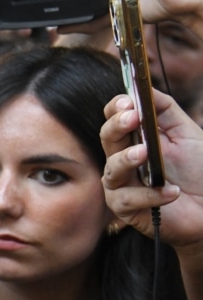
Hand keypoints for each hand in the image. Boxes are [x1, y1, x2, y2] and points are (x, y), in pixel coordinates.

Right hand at [101, 91, 202, 253]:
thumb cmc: (200, 172)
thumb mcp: (187, 134)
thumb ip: (166, 110)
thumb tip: (145, 89)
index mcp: (136, 139)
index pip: (113, 118)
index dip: (116, 108)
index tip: (128, 102)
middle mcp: (123, 160)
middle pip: (107, 139)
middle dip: (117, 126)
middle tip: (132, 118)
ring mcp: (122, 185)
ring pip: (112, 169)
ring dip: (126, 159)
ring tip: (145, 153)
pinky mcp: (127, 210)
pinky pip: (129, 199)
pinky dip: (151, 194)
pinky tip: (172, 191)